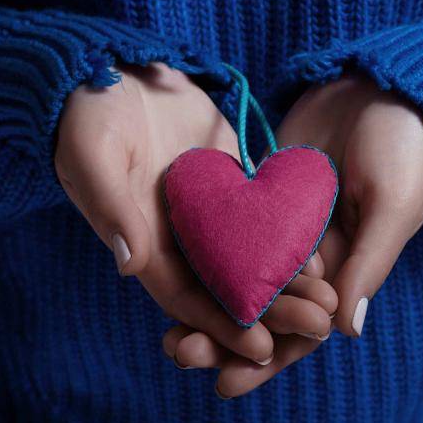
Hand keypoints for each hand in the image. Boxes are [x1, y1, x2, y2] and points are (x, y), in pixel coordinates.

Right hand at [55, 63, 334, 366]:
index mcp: (147, 243)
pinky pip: (265, 215)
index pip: (187, 298)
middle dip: (271, 312)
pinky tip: (321, 255)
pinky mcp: (234, 181)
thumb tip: (129, 264)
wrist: (117, 72)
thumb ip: (111, 207)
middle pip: (230, 286)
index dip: (222, 326)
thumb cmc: (93, 115)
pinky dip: (290, 237)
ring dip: (289, 282)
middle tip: (317, 328)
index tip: (262, 350)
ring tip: (330, 302)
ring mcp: (212, 210)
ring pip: (253, 258)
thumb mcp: (94, 156)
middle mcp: (183, 236)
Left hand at [164, 73, 422, 397]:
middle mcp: (306, 258)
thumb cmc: (402, 148)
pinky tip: (171, 271)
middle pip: (261, 310)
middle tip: (181, 355)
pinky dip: (204, 255)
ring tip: (167, 334)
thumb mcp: (393, 205)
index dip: (265, 359)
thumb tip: (345, 332)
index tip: (226, 384)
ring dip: (206, 306)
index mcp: (342, 271)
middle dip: (223, 338)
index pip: (300, 330)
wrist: (378, 88)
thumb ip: (368, 264)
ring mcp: (279, 228)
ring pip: (238, 278)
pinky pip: (228, 231)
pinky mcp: (259, 196)